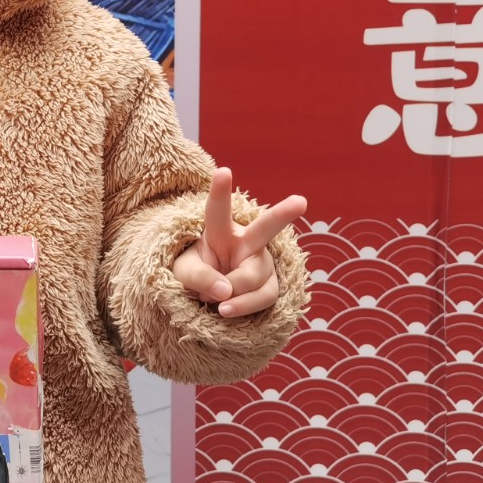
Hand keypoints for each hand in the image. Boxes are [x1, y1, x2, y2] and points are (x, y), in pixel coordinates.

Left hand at [172, 167, 306, 318]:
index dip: (220, 191)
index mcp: (220, 231)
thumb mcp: (182, 274)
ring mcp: (262, 263)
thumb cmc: (194, 276)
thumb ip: (199, 277)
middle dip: (283, 214)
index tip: (223, 171)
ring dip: (231, 294)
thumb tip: (225, 292)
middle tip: (300, 201)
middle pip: (265, 228)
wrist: (209, 298)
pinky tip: (226, 311)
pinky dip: (242, 306)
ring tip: (214, 302)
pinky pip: (263, 297)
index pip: (218, 211)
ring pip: (254, 277)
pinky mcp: (270, 285)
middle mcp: (246, 242)